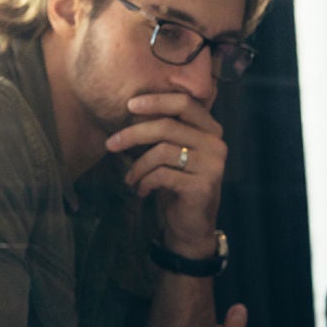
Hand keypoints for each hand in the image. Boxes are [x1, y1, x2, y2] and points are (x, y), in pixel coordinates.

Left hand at [105, 92, 226, 254]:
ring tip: (130, 178)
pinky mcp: (203, 186)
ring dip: (138, 166)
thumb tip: (132, 106)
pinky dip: (145, 181)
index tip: (129, 105)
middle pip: (167, 126)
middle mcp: (216, 145)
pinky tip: (142, 190)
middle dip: (133, 134)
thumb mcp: (173, 151)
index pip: (184, 103)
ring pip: (162, 151)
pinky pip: (163, 175)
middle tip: (111, 144)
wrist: (191, 225)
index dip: (156, 101)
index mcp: (211, 130)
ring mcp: (212, 166)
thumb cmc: (178, 183)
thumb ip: (165, 130)